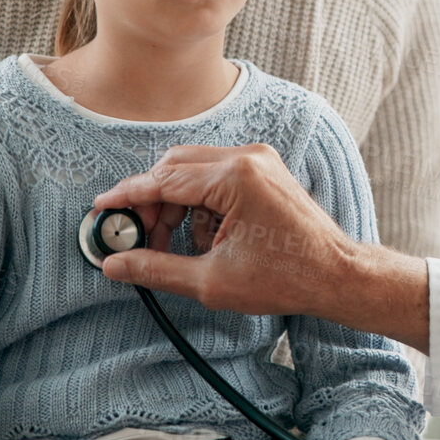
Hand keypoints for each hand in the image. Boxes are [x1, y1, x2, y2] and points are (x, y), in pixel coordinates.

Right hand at [92, 143, 358, 316]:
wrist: (337, 274)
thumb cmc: (286, 278)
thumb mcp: (211, 281)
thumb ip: (156, 268)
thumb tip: (114, 264)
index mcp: (235, 177)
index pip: (163, 179)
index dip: (127, 196)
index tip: (102, 210)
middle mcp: (247, 157)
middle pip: (175, 167)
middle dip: (151, 202)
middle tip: (137, 238)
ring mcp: (258, 160)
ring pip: (193, 171)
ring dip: (176, 205)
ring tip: (177, 246)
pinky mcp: (264, 170)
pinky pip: (216, 176)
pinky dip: (200, 203)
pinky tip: (206, 239)